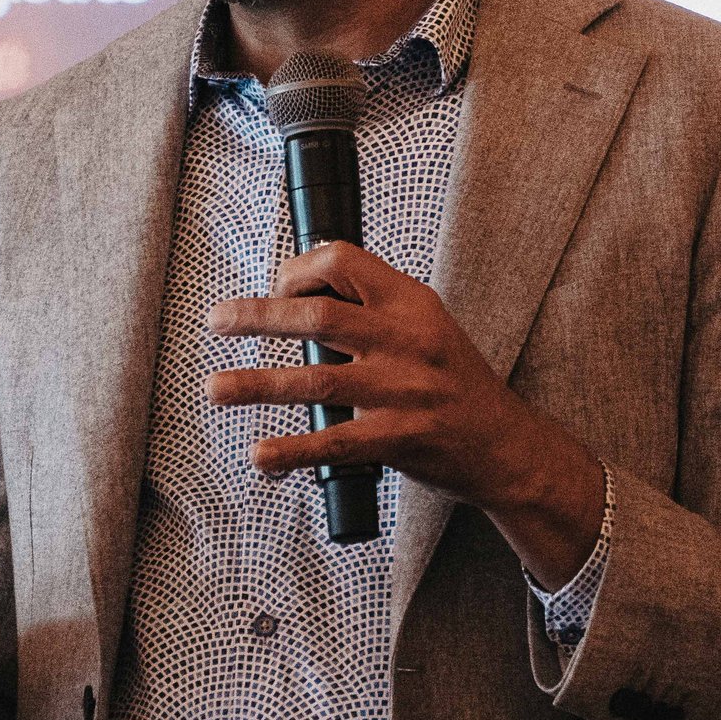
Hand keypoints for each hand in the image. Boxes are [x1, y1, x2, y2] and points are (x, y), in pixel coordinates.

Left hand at [206, 242, 604, 586]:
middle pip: (318, 318)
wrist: (505, 444)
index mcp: (411, 303)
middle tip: (217, 320)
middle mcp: (406, 340)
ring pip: (315, 381)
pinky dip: (291, 450)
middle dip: (258, 317)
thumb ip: (372, 310)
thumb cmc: (456, 384)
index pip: (345, 263)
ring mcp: (403, 391)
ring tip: (215, 387)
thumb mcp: (425, 326)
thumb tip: (298, 299)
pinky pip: (333, 443)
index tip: (275, 287)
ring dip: (256, 385)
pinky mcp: (399, 439)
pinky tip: (261, 455)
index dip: (299, 271)